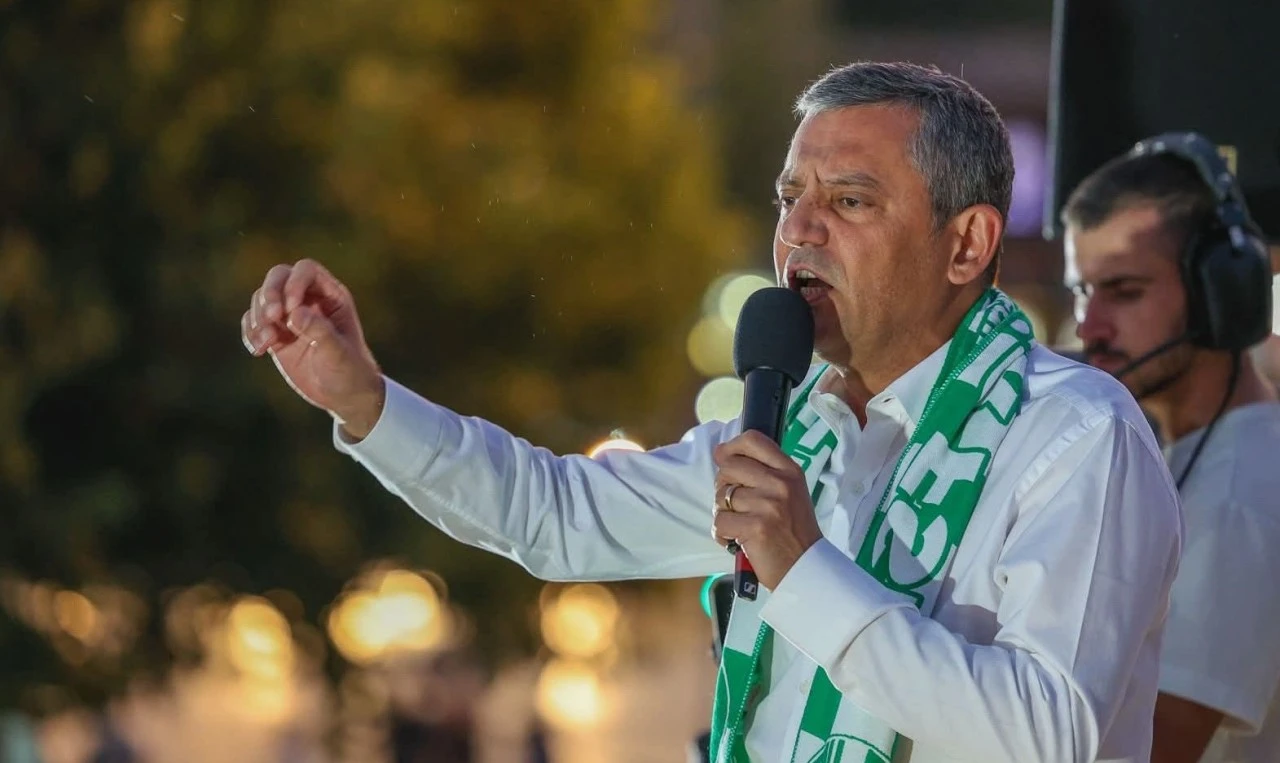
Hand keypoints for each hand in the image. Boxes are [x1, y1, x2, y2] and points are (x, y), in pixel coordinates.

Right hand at [241, 259, 384, 438]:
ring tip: (268, 342)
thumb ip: (320, 331)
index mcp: (331, 296)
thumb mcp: (339, 353)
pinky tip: (259, 350)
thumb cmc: (349, 371)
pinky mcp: (276, 334)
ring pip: (262, 298)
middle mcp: (309, 300)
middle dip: (269, 294)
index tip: (291, 310)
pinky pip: (253, 321)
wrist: (343, 396)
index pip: (306, 270)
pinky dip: (250, 332)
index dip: (294, 283)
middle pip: (278, 276)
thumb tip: (295, 313)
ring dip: (258, 317)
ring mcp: (290, 316)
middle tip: (271, 318)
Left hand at [712, 430, 822, 589]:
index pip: (753, 440)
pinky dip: (722, 534)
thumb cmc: (793, 530)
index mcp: (789, 470)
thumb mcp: (789, 491)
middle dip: (724, 486)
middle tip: (737, 505)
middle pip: (729, 467)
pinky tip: (736, 540)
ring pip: (721, 496)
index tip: (724, 458)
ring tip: (740, 524)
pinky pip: (720, 522)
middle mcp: (780, 483)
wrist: (807, 567)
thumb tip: (722, 454)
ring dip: (723, 513)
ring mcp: (768, 505)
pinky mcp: (756, 527)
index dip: (731, 447)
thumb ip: (763, 471)